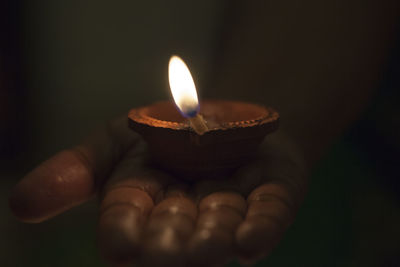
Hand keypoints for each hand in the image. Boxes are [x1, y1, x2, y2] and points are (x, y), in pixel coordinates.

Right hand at [9, 115, 306, 265]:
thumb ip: (77, 170)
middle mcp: (186, 213)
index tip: (118, 246)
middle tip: (165, 255)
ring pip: (219, 228)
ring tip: (209, 247)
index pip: (126, 221)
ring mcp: (230, 206)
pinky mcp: (270, 195)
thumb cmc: (162, 131)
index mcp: (144, 203)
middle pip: (173, 233)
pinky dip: (261, 227)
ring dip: (213, 239)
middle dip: (169, 245)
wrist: (218, 114)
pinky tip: (251, 241)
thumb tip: (21, 203)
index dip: (122, 232)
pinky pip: (268, 215)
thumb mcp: (115, 141)